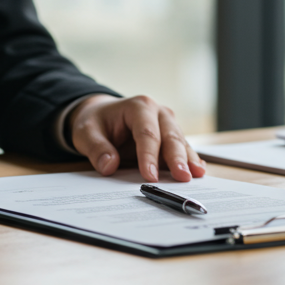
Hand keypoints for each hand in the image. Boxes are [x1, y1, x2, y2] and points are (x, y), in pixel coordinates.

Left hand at [66, 94, 207, 182]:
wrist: (102, 115)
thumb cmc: (96, 122)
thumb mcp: (86, 132)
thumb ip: (96, 149)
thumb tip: (109, 166)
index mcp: (139, 106)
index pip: (147, 133)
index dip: (149, 156)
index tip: (150, 177)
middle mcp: (158, 112)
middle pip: (170, 136)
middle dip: (177, 158)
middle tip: (182, 177)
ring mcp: (167, 124)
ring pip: (180, 142)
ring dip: (188, 160)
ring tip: (196, 175)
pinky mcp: (171, 136)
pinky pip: (182, 148)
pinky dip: (190, 159)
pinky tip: (198, 170)